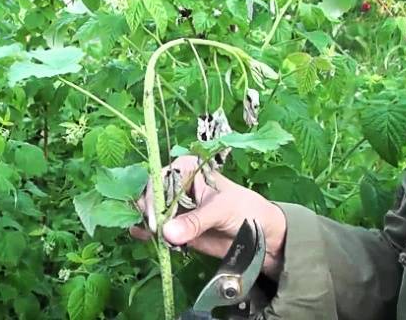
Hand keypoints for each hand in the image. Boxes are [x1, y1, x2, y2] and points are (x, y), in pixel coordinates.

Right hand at [130, 156, 286, 277]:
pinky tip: (142, 237)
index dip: (154, 195)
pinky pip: (157, 229)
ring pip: (152, 212)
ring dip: (147, 223)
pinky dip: (148, 233)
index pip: (161, 177)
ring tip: (149, 235)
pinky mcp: (177, 228)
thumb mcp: (222, 210)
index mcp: (188, 169)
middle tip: (153, 229)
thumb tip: (167, 232)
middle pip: (152, 195)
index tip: (155, 218)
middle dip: (149, 211)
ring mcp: (176, 207)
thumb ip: (195, 221)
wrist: (263, 236)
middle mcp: (178, 186)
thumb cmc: (246, 209)